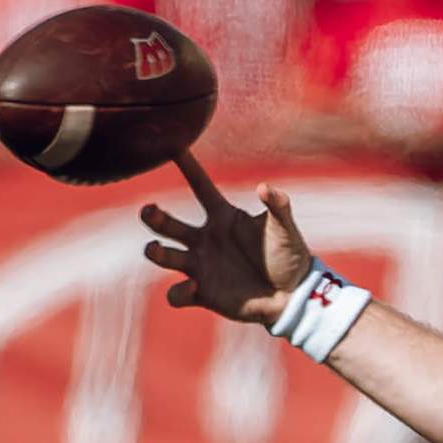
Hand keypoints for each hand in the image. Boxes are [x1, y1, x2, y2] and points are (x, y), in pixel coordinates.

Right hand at [140, 151, 313, 324]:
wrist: (292, 296)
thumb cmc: (289, 255)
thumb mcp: (285, 229)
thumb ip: (277, 207)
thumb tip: (265, 187)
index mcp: (223, 217)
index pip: (200, 187)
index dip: (187, 167)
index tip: (171, 146)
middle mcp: (205, 239)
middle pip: (168, 224)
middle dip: (154, 216)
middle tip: (149, 211)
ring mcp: (201, 266)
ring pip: (165, 256)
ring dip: (155, 252)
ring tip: (155, 248)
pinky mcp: (202, 293)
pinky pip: (178, 294)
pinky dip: (179, 292)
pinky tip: (192, 287)